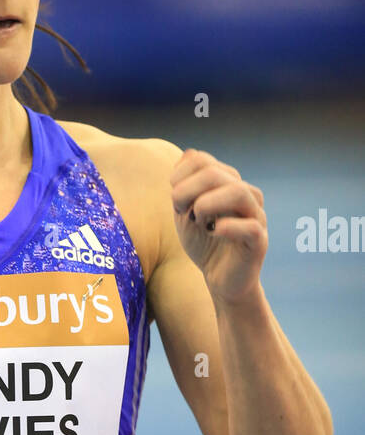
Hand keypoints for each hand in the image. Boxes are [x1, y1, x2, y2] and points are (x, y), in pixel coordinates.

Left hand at [169, 148, 267, 304]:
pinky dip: (228, 226)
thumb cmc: (204, 244)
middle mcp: (245, 194)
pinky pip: (251, 227)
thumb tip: (187, 154)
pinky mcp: (259, 241)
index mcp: (228, 183)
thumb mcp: (186, 213)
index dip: (180, 177)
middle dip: (187, 191)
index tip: (175, 202)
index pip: (202, 160)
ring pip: (238, 192)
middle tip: (181, 212)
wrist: (221, 280)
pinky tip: (214, 231)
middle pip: (215, 173)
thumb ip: (183, 185)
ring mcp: (255, 216)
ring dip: (207, 204)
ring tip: (198, 220)